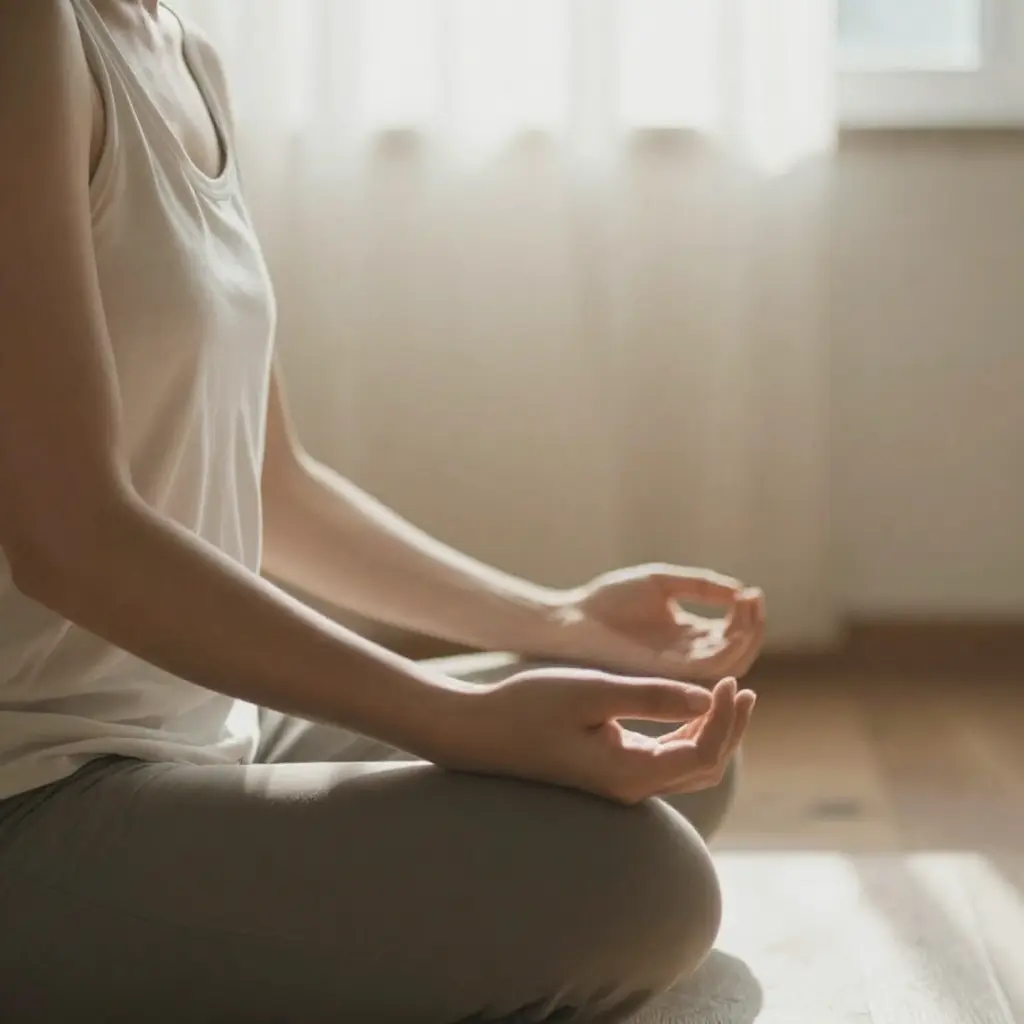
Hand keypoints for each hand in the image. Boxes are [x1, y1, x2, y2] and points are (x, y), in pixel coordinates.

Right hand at [436, 671, 754, 804]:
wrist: (478, 730)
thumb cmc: (529, 706)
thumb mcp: (593, 692)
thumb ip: (652, 697)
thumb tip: (707, 697)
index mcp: (630, 773)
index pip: (704, 754)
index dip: (725, 718)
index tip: (727, 680)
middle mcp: (630, 787)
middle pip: (704, 767)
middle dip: (729, 729)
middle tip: (742, 688)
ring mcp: (619, 783)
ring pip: (686, 766)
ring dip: (711, 732)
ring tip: (726, 695)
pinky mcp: (608, 771)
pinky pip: (663, 759)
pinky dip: (685, 734)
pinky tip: (688, 707)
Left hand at [546, 564, 765, 682]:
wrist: (572, 620)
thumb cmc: (608, 601)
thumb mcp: (661, 582)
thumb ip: (700, 584)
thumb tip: (740, 591)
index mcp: (687, 636)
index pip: (731, 635)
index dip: (748, 617)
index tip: (753, 592)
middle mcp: (687, 657)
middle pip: (738, 654)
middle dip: (753, 628)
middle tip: (753, 601)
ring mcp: (678, 669)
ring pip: (729, 665)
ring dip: (746, 638)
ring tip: (744, 608)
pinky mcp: (667, 675)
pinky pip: (708, 669)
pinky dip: (727, 650)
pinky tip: (730, 625)